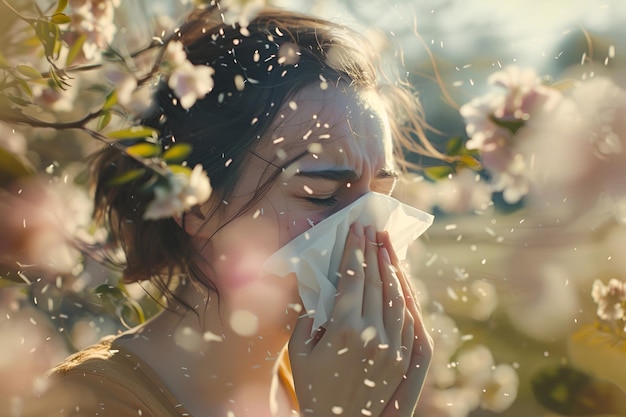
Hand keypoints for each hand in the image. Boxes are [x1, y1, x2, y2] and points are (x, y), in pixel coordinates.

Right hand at [288, 222, 431, 416]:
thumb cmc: (311, 385)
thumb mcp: (299, 348)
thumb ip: (309, 313)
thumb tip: (319, 281)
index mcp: (343, 329)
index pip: (352, 278)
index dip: (354, 250)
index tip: (354, 229)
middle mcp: (371, 335)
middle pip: (375, 281)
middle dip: (372, 250)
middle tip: (370, 228)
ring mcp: (390, 347)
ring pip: (396, 296)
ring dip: (391, 266)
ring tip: (385, 244)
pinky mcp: (401, 357)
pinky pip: (405, 317)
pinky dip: (402, 293)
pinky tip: (397, 278)